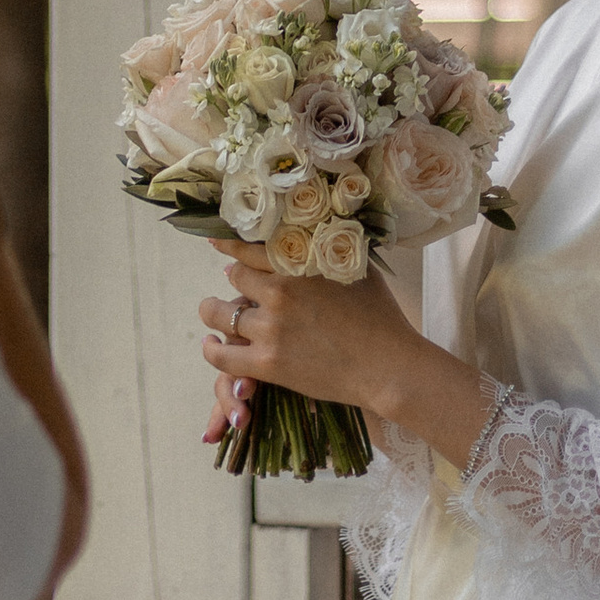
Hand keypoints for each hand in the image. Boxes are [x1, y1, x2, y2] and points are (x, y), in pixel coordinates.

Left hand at [195, 241, 422, 425]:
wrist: (388, 366)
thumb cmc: (381, 317)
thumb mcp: (356, 269)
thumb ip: (328, 251)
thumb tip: (314, 233)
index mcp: (299, 265)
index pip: (250, 248)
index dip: (231, 246)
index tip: (217, 242)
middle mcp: (279, 292)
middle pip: (234, 277)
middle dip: (234, 280)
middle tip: (237, 287)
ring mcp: (270, 329)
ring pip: (219, 313)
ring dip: (215, 311)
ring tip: (216, 313)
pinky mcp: (267, 363)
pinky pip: (221, 356)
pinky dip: (212, 350)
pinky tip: (212, 344)